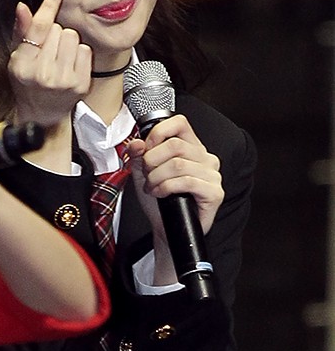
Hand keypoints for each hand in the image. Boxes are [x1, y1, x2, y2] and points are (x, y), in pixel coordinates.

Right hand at [7, 0, 91, 126]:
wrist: (42, 113)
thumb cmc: (28, 81)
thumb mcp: (17, 57)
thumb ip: (21, 31)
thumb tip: (23, 6)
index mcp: (23, 66)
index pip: (39, 28)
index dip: (48, 8)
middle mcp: (43, 75)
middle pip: (59, 30)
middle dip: (54, 34)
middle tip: (48, 49)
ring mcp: (64, 81)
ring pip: (73, 37)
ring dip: (67, 42)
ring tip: (59, 56)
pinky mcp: (81, 85)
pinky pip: (85, 50)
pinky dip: (79, 54)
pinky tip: (70, 64)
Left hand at [127, 114, 223, 235]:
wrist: (166, 227)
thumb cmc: (159, 200)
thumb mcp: (143, 173)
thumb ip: (139, 155)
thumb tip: (136, 143)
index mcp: (191, 147)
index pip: (179, 123)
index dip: (158, 133)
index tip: (146, 148)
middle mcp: (205, 158)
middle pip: (174, 145)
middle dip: (152, 161)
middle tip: (147, 175)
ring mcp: (212, 175)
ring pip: (178, 164)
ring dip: (157, 177)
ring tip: (152, 187)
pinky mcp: (214, 192)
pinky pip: (186, 182)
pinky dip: (166, 187)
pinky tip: (161, 194)